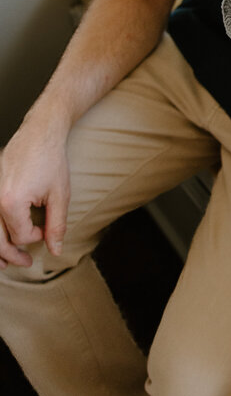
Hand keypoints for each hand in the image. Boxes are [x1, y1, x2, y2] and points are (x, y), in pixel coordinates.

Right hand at [0, 114, 70, 265]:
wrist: (41, 132)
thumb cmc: (52, 160)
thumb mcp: (60, 196)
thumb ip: (56, 226)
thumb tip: (55, 250)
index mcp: (11, 202)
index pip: (19, 236)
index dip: (35, 237)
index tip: (45, 228)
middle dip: (11, 255)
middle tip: (26, 263)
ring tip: (4, 263)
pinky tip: (0, 237)